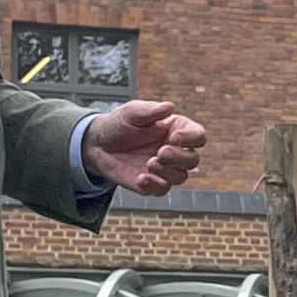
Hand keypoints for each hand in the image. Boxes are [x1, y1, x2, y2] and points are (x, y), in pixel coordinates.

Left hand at [84, 100, 206, 195]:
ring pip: (181, 176)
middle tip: (160, 153)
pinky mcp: (152, 183)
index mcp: (176, 130)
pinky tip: (140, 178)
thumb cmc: (119, 124)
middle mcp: (175, 150)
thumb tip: (170, 107)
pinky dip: (154, 185)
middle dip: (179, 158)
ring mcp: (165, 168)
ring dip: (167, 172)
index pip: (199, 136)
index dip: (192, 138)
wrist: (98, 145)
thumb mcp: (131, 112)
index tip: (173, 137)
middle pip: (193, 160)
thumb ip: (150, 110)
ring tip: (148, 164)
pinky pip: (163, 190)